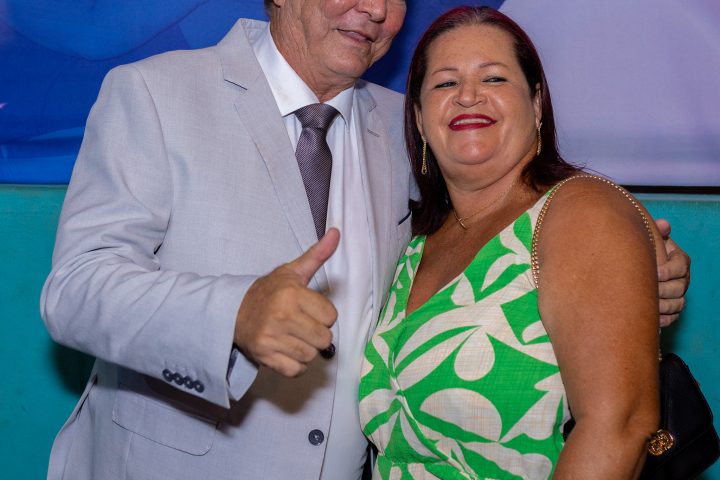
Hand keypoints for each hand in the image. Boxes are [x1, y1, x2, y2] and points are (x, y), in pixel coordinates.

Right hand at [234, 229, 339, 376]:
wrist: (234, 312)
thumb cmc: (270, 292)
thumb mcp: (293, 271)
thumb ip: (317, 255)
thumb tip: (336, 232)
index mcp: (292, 294)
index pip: (331, 316)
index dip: (323, 315)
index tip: (308, 309)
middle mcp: (282, 316)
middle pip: (324, 339)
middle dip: (316, 334)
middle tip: (301, 325)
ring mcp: (272, 338)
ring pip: (311, 355)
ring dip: (306, 349)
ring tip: (293, 337)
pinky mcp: (265, 357)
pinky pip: (296, 370)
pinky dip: (295, 365)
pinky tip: (286, 350)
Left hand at [654, 219, 690, 326]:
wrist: (635, 266)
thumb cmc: (645, 250)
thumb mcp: (650, 238)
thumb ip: (656, 231)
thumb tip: (663, 225)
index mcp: (679, 260)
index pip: (680, 266)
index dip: (669, 271)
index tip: (656, 273)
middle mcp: (682, 278)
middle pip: (679, 288)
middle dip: (663, 291)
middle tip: (646, 292)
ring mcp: (678, 294)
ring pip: (677, 304)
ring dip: (662, 306)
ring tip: (647, 306)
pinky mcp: (672, 308)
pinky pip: (672, 317)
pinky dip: (663, 319)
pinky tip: (651, 319)